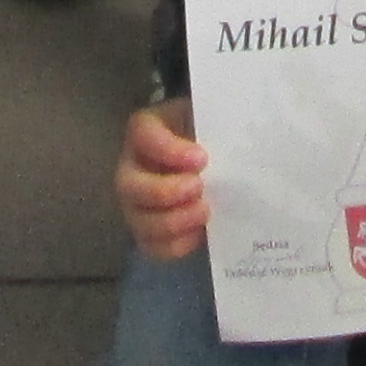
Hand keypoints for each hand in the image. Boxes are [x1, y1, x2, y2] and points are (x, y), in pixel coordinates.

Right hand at [117, 96, 210, 259]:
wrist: (202, 155)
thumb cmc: (203, 131)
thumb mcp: (205, 118)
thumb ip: (212, 128)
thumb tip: (236, 143)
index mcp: (144, 131)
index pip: (144, 137)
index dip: (170, 151)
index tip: (202, 158)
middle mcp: (130, 168)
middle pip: (129, 186)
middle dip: (164, 192)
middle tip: (199, 188)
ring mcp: (135, 203)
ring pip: (139, 221)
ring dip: (173, 222)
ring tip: (205, 212)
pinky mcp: (146, 229)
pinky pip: (151, 246)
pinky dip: (176, 245)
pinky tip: (199, 234)